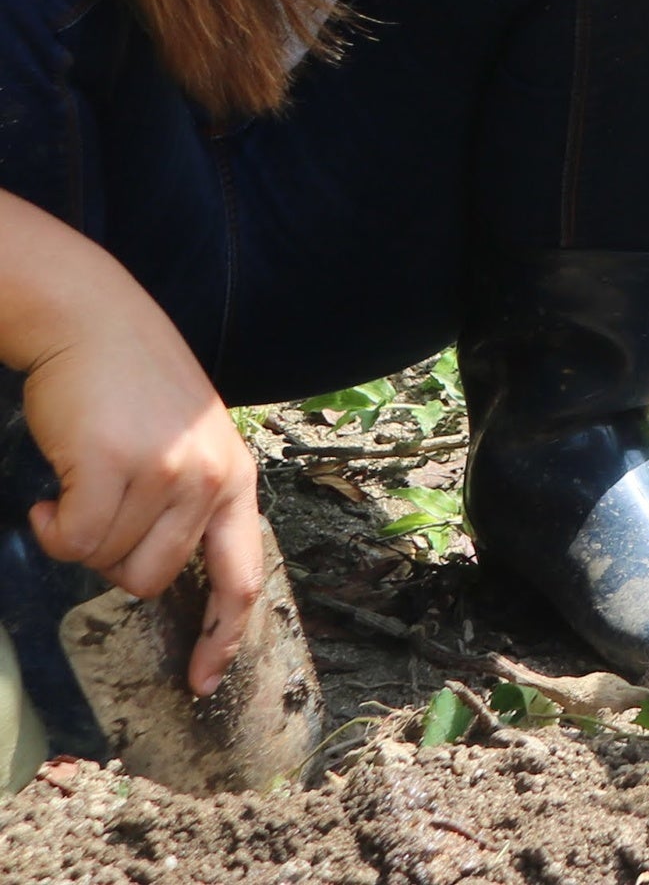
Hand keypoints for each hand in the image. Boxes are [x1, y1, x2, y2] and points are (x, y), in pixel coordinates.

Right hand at [19, 299, 263, 696]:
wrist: (94, 321)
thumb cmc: (135, 385)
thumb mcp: (188, 442)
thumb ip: (187, 502)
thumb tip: (153, 574)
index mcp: (236, 480)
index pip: (242, 576)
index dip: (222, 636)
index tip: (202, 681)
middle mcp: (210, 480)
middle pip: (150, 580)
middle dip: (111, 562)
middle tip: (97, 513)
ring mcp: (164, 473)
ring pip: (105, 561)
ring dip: (79, 537)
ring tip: (79, 486)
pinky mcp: (112, 466)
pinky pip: (74, 538)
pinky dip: (52, 526)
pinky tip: (52, 492)